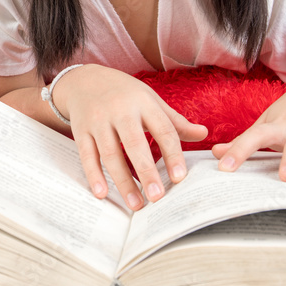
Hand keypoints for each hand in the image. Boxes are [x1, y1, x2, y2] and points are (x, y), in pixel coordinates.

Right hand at [58, 64, 207, 209]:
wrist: (86, 80)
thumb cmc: (125, 94)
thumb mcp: (151, 100)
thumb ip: (175, 121)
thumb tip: (204, 134)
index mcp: (144, 103)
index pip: (163, 130)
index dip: (172, 154)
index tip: (180, 177)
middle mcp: (121, 110)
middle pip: (135, 144)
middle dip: (147, 172)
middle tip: (158, 197)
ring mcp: (98, 121)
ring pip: (110, 153)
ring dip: (123, 181)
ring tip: (136, 204)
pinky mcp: (81, 130)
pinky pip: (87, 155)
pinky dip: (94, 175)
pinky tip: (103, 193)